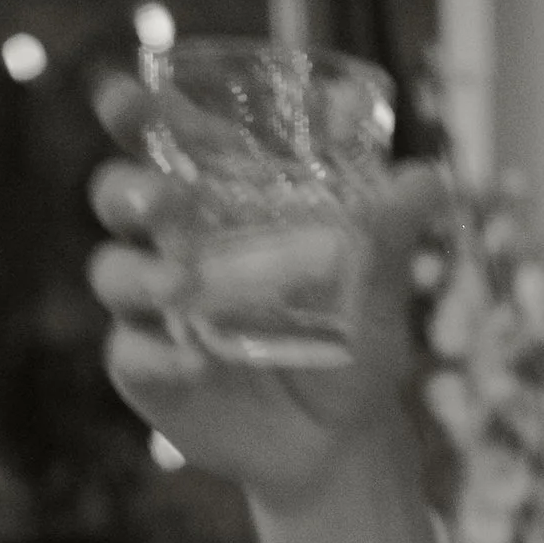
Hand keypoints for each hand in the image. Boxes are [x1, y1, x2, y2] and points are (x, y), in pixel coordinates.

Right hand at [87, 86, 444, 509]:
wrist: (343, 441)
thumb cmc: (350, 344)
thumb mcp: (372, 290)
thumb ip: (388, 234)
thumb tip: (429, 179)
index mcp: (212, 205)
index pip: (154, 140)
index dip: (130, 112)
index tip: (127, 101)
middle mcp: (172, 248)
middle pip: (116, 199)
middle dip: (127, 191)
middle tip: (163, 204)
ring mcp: (155, 312)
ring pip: (114, 274)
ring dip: (140, 275)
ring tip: (185, 288)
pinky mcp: (151, 374)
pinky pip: (131, 356)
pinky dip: (156, 358)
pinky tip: (194, 364)